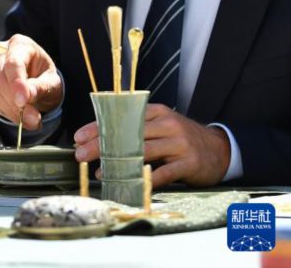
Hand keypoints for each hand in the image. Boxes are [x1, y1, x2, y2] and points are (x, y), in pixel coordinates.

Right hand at [0, 34, 61, 129]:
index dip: (16, 82)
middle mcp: (1, 51)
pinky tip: (17, 115)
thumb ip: (41, 87)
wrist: (37, 83)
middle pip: (0, 76)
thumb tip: (28, 94)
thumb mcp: (51, 82)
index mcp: (20, 44)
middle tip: (32, 119)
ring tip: (28, 120)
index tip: (23, 101)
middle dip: (15, 102)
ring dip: (9, 109)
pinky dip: (3, 111)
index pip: (13, 62)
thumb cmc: (45, 77)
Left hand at [73, 104, 230, 187]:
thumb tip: (101, 140)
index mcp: (156, 112)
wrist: (218, 149)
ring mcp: (178, 143)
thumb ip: (137, 130)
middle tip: (80, 155)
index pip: (121, 117)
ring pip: (142, 152)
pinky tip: (129, 185)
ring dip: (118, 163)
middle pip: (128, 134)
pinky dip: (144, 179)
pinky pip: (162, 173)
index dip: (98, 126)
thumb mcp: (160, 126)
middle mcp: (166, 124)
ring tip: (100, 171)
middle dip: (101, 145)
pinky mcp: (187, 162)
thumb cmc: (181, 138)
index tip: (78, 137)